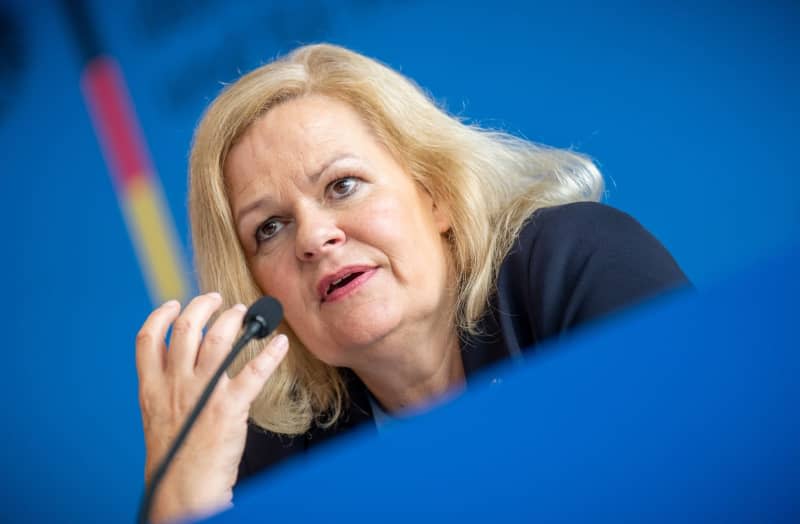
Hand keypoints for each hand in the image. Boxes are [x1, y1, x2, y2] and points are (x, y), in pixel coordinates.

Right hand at [135, 292, 288, 522]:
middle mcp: (175, 384)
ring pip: (218, 340)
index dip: (161, 315)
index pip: (148, 339)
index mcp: (152, 388)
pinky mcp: (230, 407)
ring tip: (244, 312)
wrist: (183, 490)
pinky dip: (270, 353)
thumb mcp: (157, 418)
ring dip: (234, 320)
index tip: (174, 304)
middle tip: (218, 300)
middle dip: (204, 307)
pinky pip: (254, 371)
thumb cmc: (174, 459)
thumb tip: (180, 366)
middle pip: (187, 328)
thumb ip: (166, 389)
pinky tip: (280, 343)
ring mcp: (203, 393)